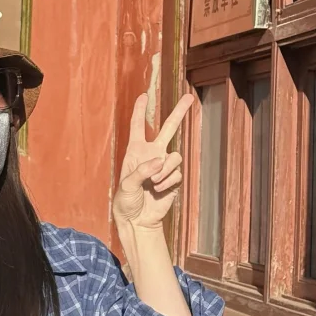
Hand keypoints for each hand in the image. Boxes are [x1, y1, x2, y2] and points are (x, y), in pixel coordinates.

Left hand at [112, 91, 193, 233]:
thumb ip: (141, 170)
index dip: (140, 110)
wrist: (138, 220)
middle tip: (189, 97)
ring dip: (165, 171)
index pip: (138, 126)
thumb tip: (160, 161)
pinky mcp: (174, 179)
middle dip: (178, 113)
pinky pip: (177, 174)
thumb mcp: (126, 185)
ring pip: (175, 157)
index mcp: (135, 151)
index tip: (144, 96)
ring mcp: (164, 166)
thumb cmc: (126, 201)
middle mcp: (151, 154)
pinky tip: (158, 191)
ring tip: (153, 183)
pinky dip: (168, 182)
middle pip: (168, 129)